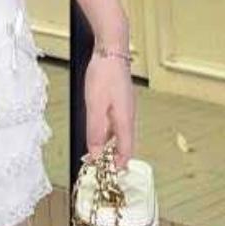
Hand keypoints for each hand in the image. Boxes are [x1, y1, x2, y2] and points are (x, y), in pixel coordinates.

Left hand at [84, 54, 135, 170]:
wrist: (111, 52)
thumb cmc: (104, 75)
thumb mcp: (95, 107)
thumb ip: (95, 132)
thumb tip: (95, 154)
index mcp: (125, 121)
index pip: (126, 152)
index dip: (117, 165)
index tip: (107, 174)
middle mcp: (129, 116)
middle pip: (125, 144)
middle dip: (113, 157)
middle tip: (99, 165)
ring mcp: (127, 108)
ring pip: (120, 133)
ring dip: (110, 144)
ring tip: (96, 151)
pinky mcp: (122, 100)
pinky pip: (117, 122)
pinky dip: (108, 130)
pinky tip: (99, 128)